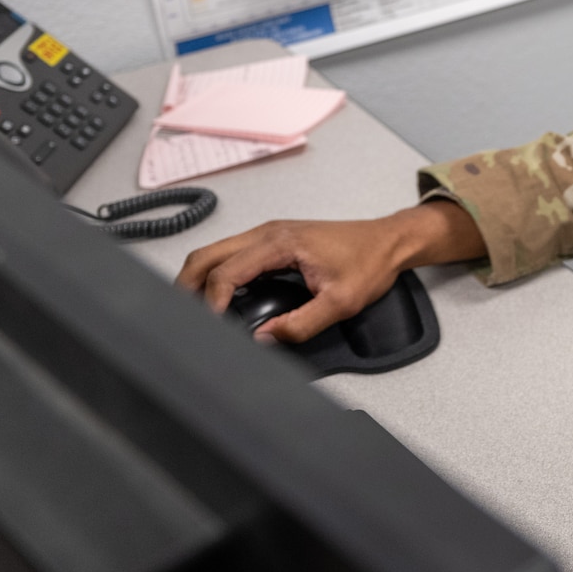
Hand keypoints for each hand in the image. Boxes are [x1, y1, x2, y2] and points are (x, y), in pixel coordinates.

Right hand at [174, 201, 483, 342]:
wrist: (388, 241)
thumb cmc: (370, 263)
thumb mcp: (340, 302)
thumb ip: (300, 324)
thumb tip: (264, 338)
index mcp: (279, 243)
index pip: (226, 272)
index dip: (210, 303)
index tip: (209, 327)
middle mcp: (268, 233)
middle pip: (207, 255)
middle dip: (188, 286)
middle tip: (183, 318)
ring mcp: (268, 234)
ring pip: (215, 252)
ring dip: (199, 279)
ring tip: (196, 311)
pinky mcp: (273, 241)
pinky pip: (232, 254)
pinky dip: (216, 273)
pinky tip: (218, 298)